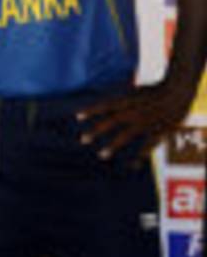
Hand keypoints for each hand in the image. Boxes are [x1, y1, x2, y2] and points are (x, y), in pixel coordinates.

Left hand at [77, 79, 197, 162]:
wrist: (178, 90)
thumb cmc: (157, 90)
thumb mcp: (136, 92)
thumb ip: (123, 102)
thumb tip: (109, 107)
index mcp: (128, 100)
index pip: (105, 105)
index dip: (91, 110)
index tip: (77, 116)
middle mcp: (133, 111)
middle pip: (111, 121)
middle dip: (96, 131)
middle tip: (83, 139)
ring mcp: (145, 122)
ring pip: (126, 136)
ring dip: (112, 146)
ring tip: (101, 155)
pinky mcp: (158, 130)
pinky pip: (147, 146)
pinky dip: (140, 157)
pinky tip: (132, 166)